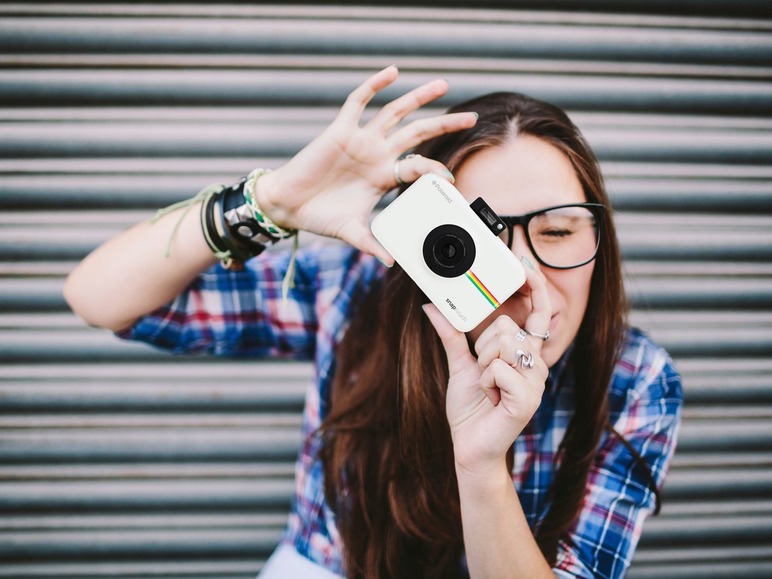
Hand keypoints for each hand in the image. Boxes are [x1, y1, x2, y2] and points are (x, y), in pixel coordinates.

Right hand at [256, 66, 477, 263]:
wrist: (289, 206)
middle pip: (417, 133)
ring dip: (418, 98)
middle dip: (444, 124)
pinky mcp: (340, 130)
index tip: (451, 177)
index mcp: (383, 176)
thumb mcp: (352, 232)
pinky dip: (374, 86)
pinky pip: (358, 102)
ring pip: (395, 112)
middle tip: (472, 118)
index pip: (418, 166)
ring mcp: (360, 140)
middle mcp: (376, 154)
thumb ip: (372, 245)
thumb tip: (391, 264)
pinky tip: (392, 74)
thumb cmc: (320, 217)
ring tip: (442, 85)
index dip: (435, 169)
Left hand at [423, 265, 551, 473]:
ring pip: (504, 344)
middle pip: (508, 327)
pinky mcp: (528, 399)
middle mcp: (536, 365)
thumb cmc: (470, 407)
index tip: (526, 267)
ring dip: (484, 365)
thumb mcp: (459, 364)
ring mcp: (535, 382)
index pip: (538, 314)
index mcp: (524, 354)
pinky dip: (486, 381)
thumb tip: (432, 306)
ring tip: (487, 385)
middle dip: (483, 347)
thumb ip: (452, 334)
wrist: (468, 445)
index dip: (536, 290)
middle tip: (482, 372)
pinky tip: (491, 398)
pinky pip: (500, 368)